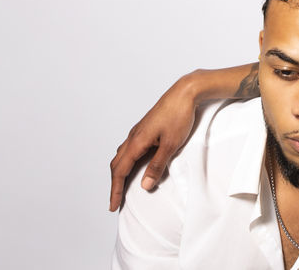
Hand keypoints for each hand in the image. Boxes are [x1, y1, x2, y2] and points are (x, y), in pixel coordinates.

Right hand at [108, 74, 198, 211]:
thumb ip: (157, 166)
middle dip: (114, 184)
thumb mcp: (171, 145)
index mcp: (137, 141)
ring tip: (122, 186)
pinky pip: (129, 148)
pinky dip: (126, 161)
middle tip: (115, 201)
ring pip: (121, 155)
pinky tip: (134, 164)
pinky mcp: (144, 128)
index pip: (120, 171)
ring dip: (119, 172)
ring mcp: (138, 131)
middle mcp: (133, 136)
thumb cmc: (179, 115)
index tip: (113, 206)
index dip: (116, 190)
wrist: (185, 93)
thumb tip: (144, 185)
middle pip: (116, 164)